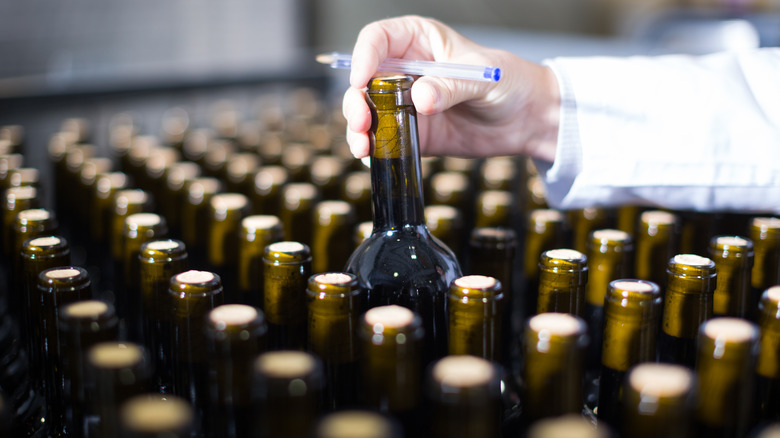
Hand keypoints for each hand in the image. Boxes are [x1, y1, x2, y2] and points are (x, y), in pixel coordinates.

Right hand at [342, 15, 560, 161]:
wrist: (527, 120)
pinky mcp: (412, 133)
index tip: (361, 78)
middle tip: (362, 120)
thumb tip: (421, 97)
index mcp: (419, 41)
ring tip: (363, 145)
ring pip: (368, 112)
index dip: (364, 56)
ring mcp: (405, 104)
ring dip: (358, 129)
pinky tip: (373, 157)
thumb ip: (452, 86)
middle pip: (364, 79)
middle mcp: (406, 71)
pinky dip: (374, 150)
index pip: (378, 39)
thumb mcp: (484, 77)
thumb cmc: (510, 82)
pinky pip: (384, 140)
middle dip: (356, 100)